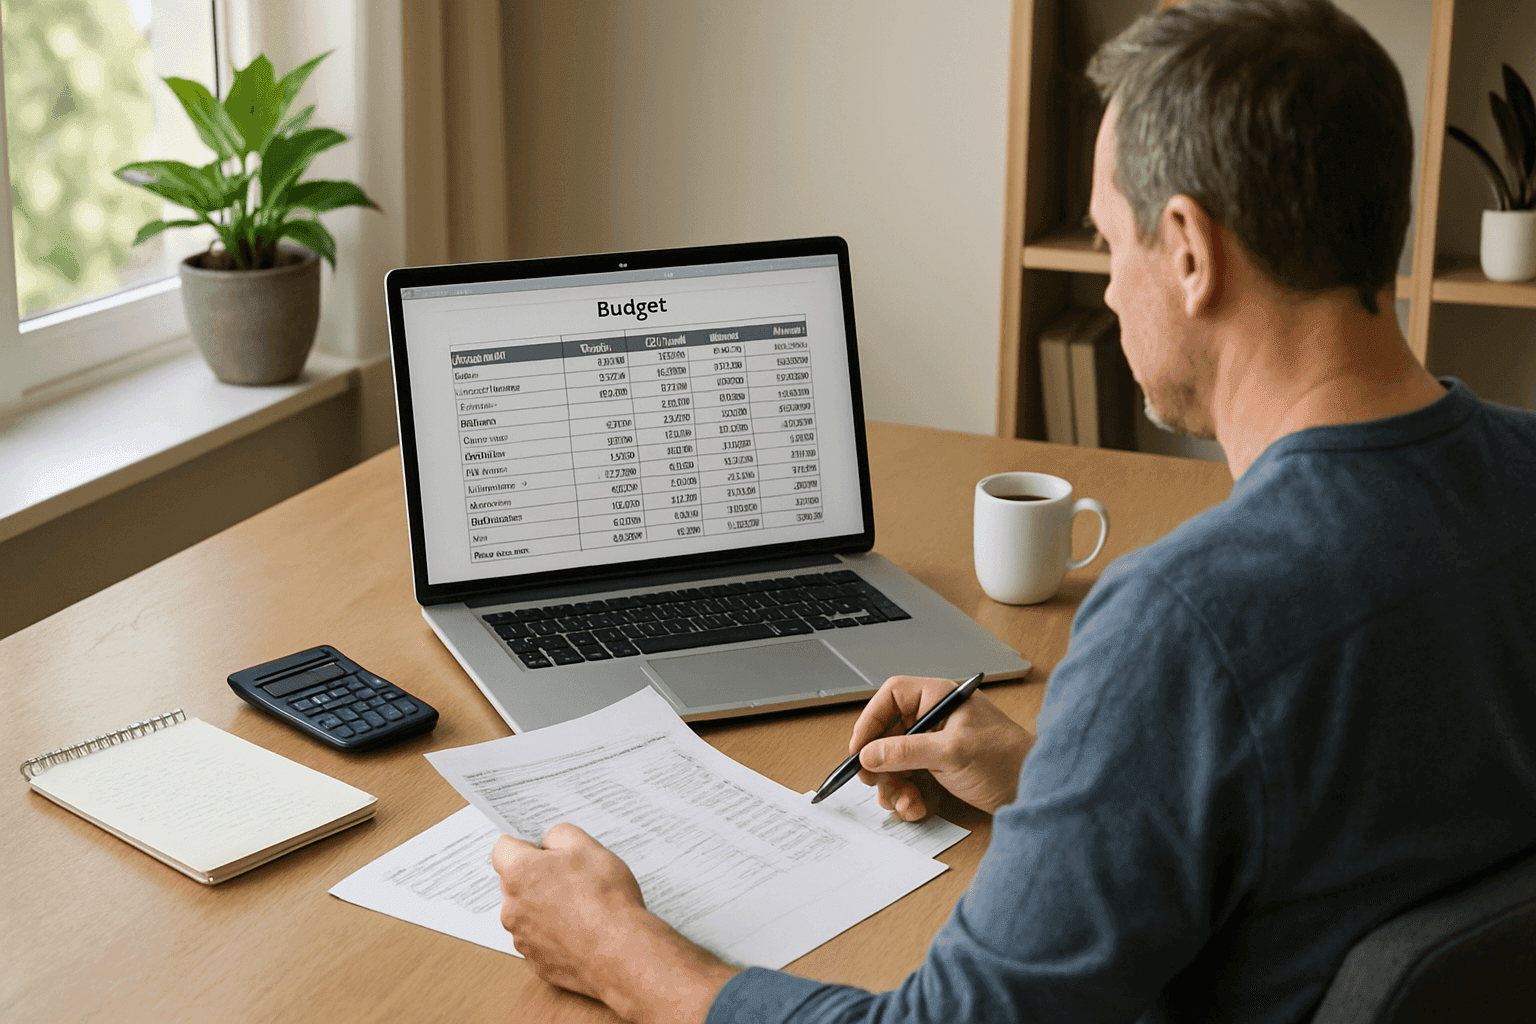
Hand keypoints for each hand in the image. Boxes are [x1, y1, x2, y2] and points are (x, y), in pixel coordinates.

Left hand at [492, 824, 737, 1023]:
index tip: (541, 840)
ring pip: (535, 910)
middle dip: (543, 873)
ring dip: (554, 903)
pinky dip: (566, 930)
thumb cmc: (609, 900)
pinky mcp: (544, 963)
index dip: (526, 840)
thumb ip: (562, 835)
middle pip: (518, 880)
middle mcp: (514, 908)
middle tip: (577, 870)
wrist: (627, 953)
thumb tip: (552, 838)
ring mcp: (527, 939)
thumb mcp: (588, 847)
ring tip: (591, 899)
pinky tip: (593, 925)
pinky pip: (550, 938)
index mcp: (519, 873)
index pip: (503, 845)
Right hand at [852, 675, 1032, 819]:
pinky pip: (909, 779)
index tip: (859, 749)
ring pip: (895, 761)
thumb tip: (869, 754)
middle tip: (876, 783)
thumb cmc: (1006, 760)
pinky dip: (907, 796)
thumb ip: (906, 751)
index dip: (870, 720)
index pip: (892, 698)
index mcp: (939, 699)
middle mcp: (935, 718)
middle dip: (881, 763)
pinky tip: (917, 808)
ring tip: (904, 802)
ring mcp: (937, 744)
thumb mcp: (951, 753)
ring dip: (893, 785)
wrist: (1037, 791)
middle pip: (888, 734)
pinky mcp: (940, 768)